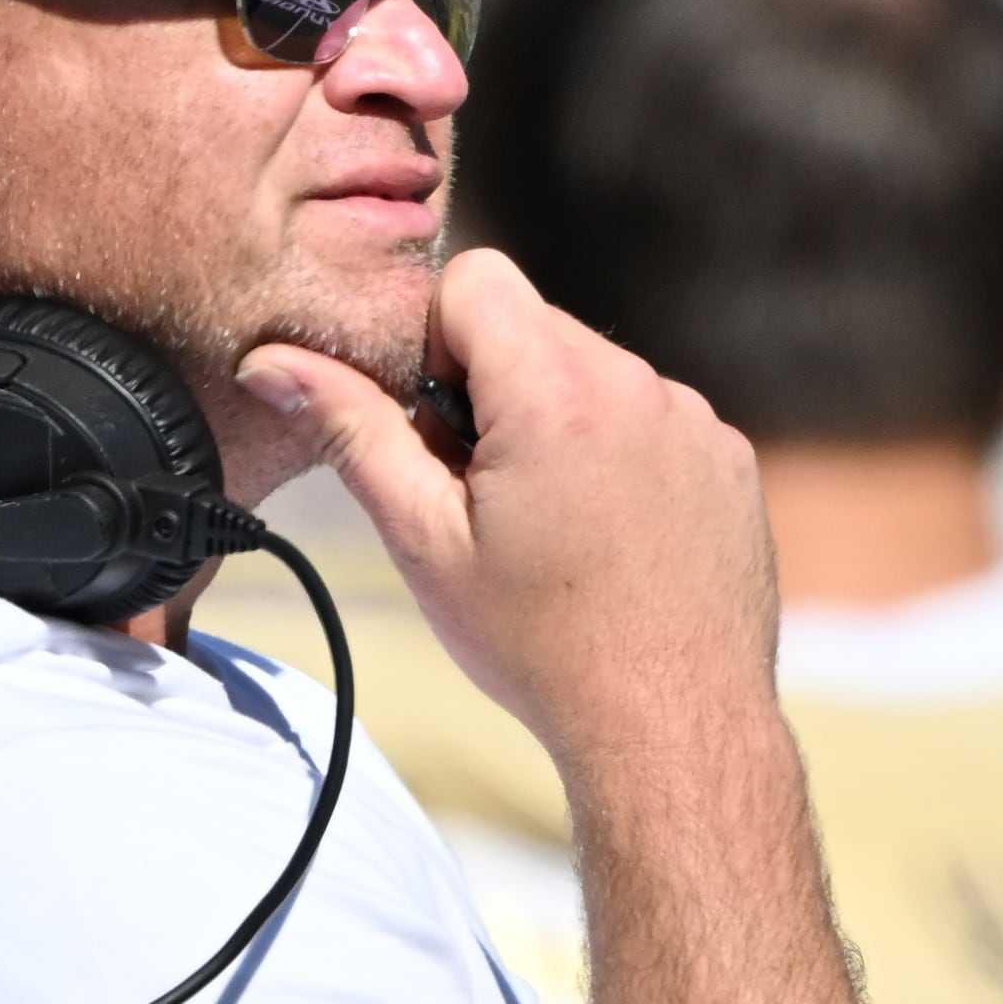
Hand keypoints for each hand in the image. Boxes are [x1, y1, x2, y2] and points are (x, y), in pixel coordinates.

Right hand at [236, 250, 775, 773]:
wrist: (673, 726)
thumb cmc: (541, 644)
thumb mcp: (424, 540)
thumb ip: (351, 433)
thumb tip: (273, 364)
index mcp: (556, 391)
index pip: (476, 277)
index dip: (437, 343)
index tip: (440, 430)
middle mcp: (637, 384)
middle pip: (534, 326)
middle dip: (494, 389)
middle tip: (484, 495)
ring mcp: (694, 419)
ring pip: (593, 375)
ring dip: (558, 424)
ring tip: (553, 529)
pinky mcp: (729, 457)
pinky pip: (653, 419)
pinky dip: (620, 457)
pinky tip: (609, 542)